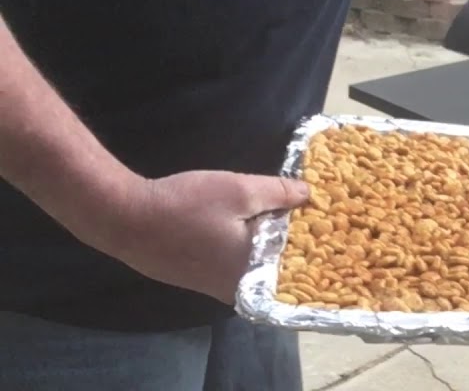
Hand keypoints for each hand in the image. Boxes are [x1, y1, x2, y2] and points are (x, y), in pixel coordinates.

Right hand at [105, 171, 309, 303]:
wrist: (126, 219)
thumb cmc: (185, 206)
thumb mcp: (240, 190)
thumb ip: (278, 193)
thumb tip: (308, 194)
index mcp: (252, 271)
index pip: (299, 266)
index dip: (317, 244)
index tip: (332, 225)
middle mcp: (236, 288)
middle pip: (277, 268)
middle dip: (295, 244)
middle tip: (314, 219)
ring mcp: (215, 286)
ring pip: (256, 266)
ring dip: (270, 245)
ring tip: (291, 219)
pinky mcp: (200, 278)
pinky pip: (237, 266)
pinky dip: (248, 248)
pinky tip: (254, 227)